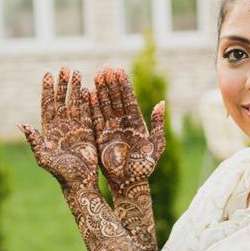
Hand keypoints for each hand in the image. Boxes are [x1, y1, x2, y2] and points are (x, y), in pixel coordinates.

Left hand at [18, 67, 98, 187]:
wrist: (79, 182)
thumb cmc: (60, 172)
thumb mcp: (43, 156)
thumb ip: (34, 139)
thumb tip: (20, 124)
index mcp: (49, 129)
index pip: (48, 104)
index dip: (47, 90)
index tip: (47, 74)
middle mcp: (62, 125)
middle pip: (61, 99)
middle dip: (62, 84)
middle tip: (64, 68)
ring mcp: (75, 127)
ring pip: (74, 103)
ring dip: (75, 88)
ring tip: (77, 72)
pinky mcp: (88, 131)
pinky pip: (87, 112)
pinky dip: (87, 101)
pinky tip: (88, 88)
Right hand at [91, 67, 165, 194]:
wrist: (130, 183)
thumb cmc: (146, 166)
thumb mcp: (157, 145)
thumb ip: (158, 124)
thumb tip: (161, 102)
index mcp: (136, 121)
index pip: (128, 98)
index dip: (124, 84)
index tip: (118, 69)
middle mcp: (122, 122)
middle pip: (115, 98)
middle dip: (111, 83)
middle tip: (105, 67)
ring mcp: (110, 128)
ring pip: (105, 105)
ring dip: (101, 90)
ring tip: (96, 75)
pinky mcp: (100, 136)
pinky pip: (95, 119)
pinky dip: (91, 107)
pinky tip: (88, 94)